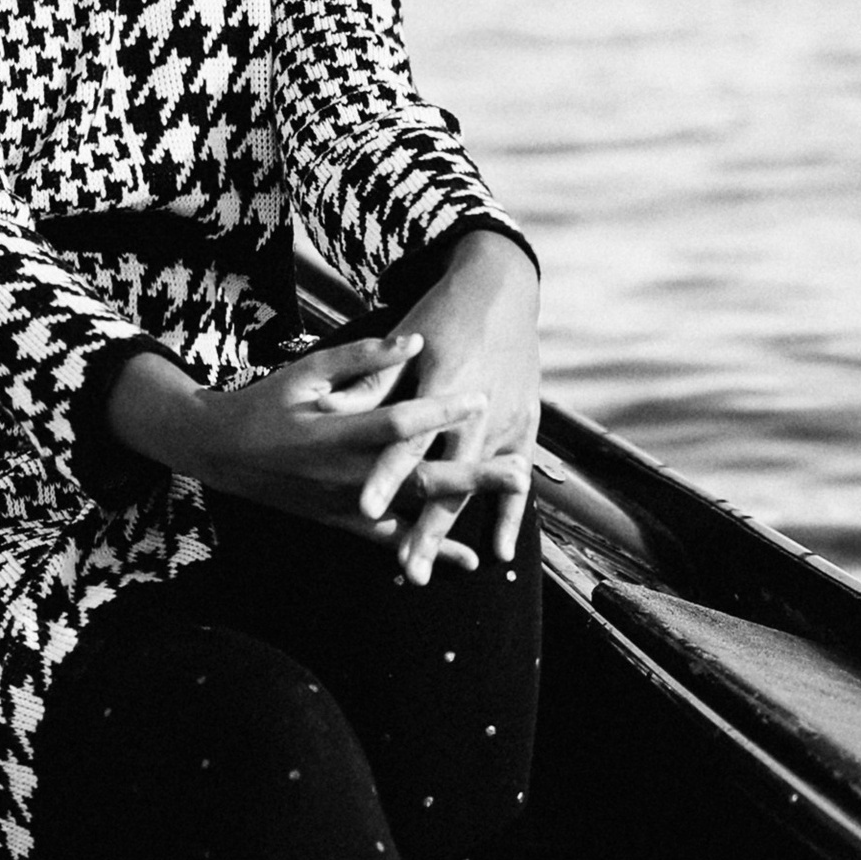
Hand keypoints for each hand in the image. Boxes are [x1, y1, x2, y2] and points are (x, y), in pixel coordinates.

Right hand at [104, 332, 490, 566]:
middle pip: (417, 478)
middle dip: (471, 476)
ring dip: (462, 513)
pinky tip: (467, 559)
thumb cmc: (267, 403)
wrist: (222, 453)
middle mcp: (344, 476)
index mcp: (335, 434)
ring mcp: (344, 506)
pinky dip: (427, 549)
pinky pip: (390, 541)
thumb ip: (362, 359)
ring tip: (502, 514)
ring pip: (411, 514)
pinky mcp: (341, 523)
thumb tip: (415, 340)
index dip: (438, 411)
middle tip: (518, 471)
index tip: (480, 397)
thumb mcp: (307, 371)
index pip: (396, 423)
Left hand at [353, 230, 540, 583]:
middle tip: (407, 568)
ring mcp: (505, 421)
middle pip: (446, 478)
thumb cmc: (444, 316)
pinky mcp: (524, 425)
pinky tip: (494, 554)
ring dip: (452, 530)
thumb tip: (336, 410)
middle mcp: (477, 409)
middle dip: (426, 527)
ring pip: (476, 487)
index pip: (408, 438)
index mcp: (442, 383)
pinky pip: (516, 479)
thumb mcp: (407, 340)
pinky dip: (506, 516)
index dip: (387, 474)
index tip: (363, 506)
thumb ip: (374, 380)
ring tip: (428, 568)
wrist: (502, 291)